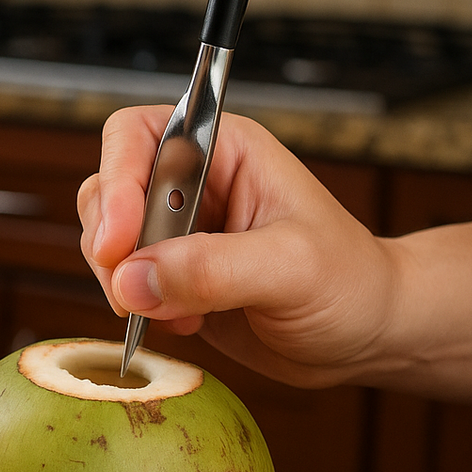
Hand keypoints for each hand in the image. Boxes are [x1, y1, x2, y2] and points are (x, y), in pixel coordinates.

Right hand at [76, 105, 395, 387]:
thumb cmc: (352, 283)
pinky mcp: (169, 278)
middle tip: (132, 291)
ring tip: (176, 311)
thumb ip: (211, 269)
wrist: (367, 335)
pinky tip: (187, 324)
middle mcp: (191, 184)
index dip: (117, 180)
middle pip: (106, 189)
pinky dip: (135, 310)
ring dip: (120, 282)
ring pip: (104, 240)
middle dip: (109, 243)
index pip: (137, 136)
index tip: (119, 243)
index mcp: (223, 151)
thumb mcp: (290, 267)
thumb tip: (132, 279)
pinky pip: (120, 285)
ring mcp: (175, 233)